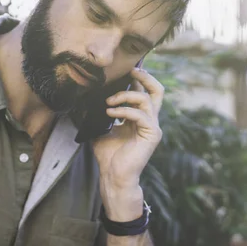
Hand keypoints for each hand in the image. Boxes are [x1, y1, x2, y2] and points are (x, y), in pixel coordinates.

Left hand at [92, 68, 163, 219]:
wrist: (113, 175)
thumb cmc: (108, 154)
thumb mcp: (102, 127)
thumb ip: (102, 112)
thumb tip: (89, 96)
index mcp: (140, 117)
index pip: (144, 91)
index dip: (137, 78)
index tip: (123, 70)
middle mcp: (149, 120)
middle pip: (157, 90)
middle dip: (145, 77)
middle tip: (130, 70)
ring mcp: (153, 127)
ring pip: (147, 99)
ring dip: (125, 96)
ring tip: (108, 102)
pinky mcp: (152, 135)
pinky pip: (140, 115)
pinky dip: (124, 110)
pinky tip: (110, 112)